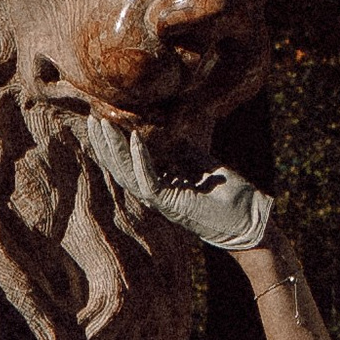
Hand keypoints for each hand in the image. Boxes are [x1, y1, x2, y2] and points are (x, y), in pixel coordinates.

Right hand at [89, 117, 274, 255]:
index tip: (102, 119)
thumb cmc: (227, 195)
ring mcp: (161, 201)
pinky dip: (141, 159)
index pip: (127, 162)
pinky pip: (148, 180)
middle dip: (104, 143)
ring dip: (114, 148)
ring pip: (126, 174)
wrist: (247, 221)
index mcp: (159, 184)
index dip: (113, 142)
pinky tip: (134, 138)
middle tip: (91, 119)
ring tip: (102, 125)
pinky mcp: (171, 204)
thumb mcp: (200, 163)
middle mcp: (155, 194)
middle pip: (119, 167)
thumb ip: (180, 149)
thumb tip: (164, 127)